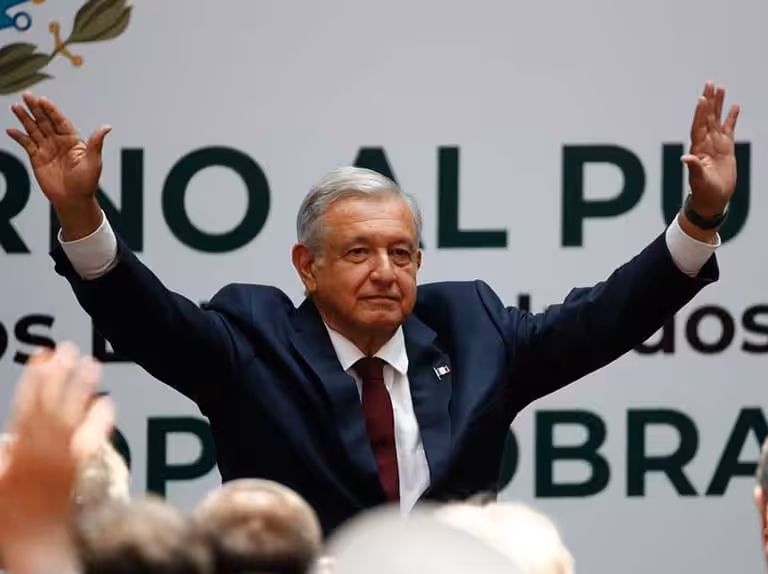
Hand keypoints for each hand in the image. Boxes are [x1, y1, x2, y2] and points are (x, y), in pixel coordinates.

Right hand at [0, 343, 113, 554]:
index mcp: (19, 449)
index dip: (36, 376)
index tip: (43, 355)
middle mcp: (44, 449)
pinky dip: (100, 419)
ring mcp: (64, 457)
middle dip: (61, 374)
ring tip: (93, 363)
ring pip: (74, 413)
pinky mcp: (80, 466)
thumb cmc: (8, 516)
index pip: (28, 403)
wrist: (34, 544)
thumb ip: (0, 455)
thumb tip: (5, 437)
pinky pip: (92, 437)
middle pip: (54, 402)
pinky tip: (108, 402)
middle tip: (70, 349)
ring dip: (82, 388)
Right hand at [7, 93, 111, 238]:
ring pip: (34, 129)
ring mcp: (47, 148)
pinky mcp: (37, 158)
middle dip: (36, 108)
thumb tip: (107, 127)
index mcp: (73, 140)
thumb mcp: (94, 161)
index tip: (43, 100)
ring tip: (16, 106)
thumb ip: (96, 143)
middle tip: (26, 95)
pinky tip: (11, 130)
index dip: (52, 111)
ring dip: (25, 118)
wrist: (74, 200)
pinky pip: (26, 144)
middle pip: (45, 121)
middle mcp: (58, 141)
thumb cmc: (87, 182)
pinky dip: (19, 136)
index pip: (60, 121)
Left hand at [681, 82, 739, 216]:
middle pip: (707, 118)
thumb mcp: (699, 180)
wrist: (712, 200)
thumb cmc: (703, 192)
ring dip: (719, 104)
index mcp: (698, 149)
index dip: (700, 114)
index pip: (698, 127)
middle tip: (710, 83)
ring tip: (721, 88)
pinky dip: (731, 118)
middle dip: (709, 101)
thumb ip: (693, 168)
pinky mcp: (726, 148)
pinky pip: (729, 129)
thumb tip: (685, 158)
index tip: (702, 99)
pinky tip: (734, 106)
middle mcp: (705, 144)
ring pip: (717, 120)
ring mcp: (715, 145)